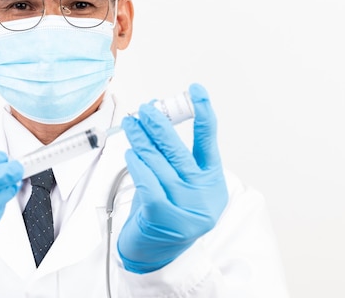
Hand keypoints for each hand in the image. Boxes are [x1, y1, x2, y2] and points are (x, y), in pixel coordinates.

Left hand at [117, 83, 227, 272]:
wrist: (158, 253)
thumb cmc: (169, 212)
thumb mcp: (183, 184)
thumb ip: (177, 157)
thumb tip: (159, 118)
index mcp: (213, 181)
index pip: (209, 140)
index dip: (203, 113)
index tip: (195, 91)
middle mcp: (203, 194)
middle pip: (179, 149)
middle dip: (159, 125)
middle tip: (146, 108)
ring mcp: (186, 207)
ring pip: (159, 163)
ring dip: (142, 140)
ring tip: (132, 125)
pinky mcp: (164, 217)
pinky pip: (147, 181)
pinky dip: (137, 164)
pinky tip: (131, 154)